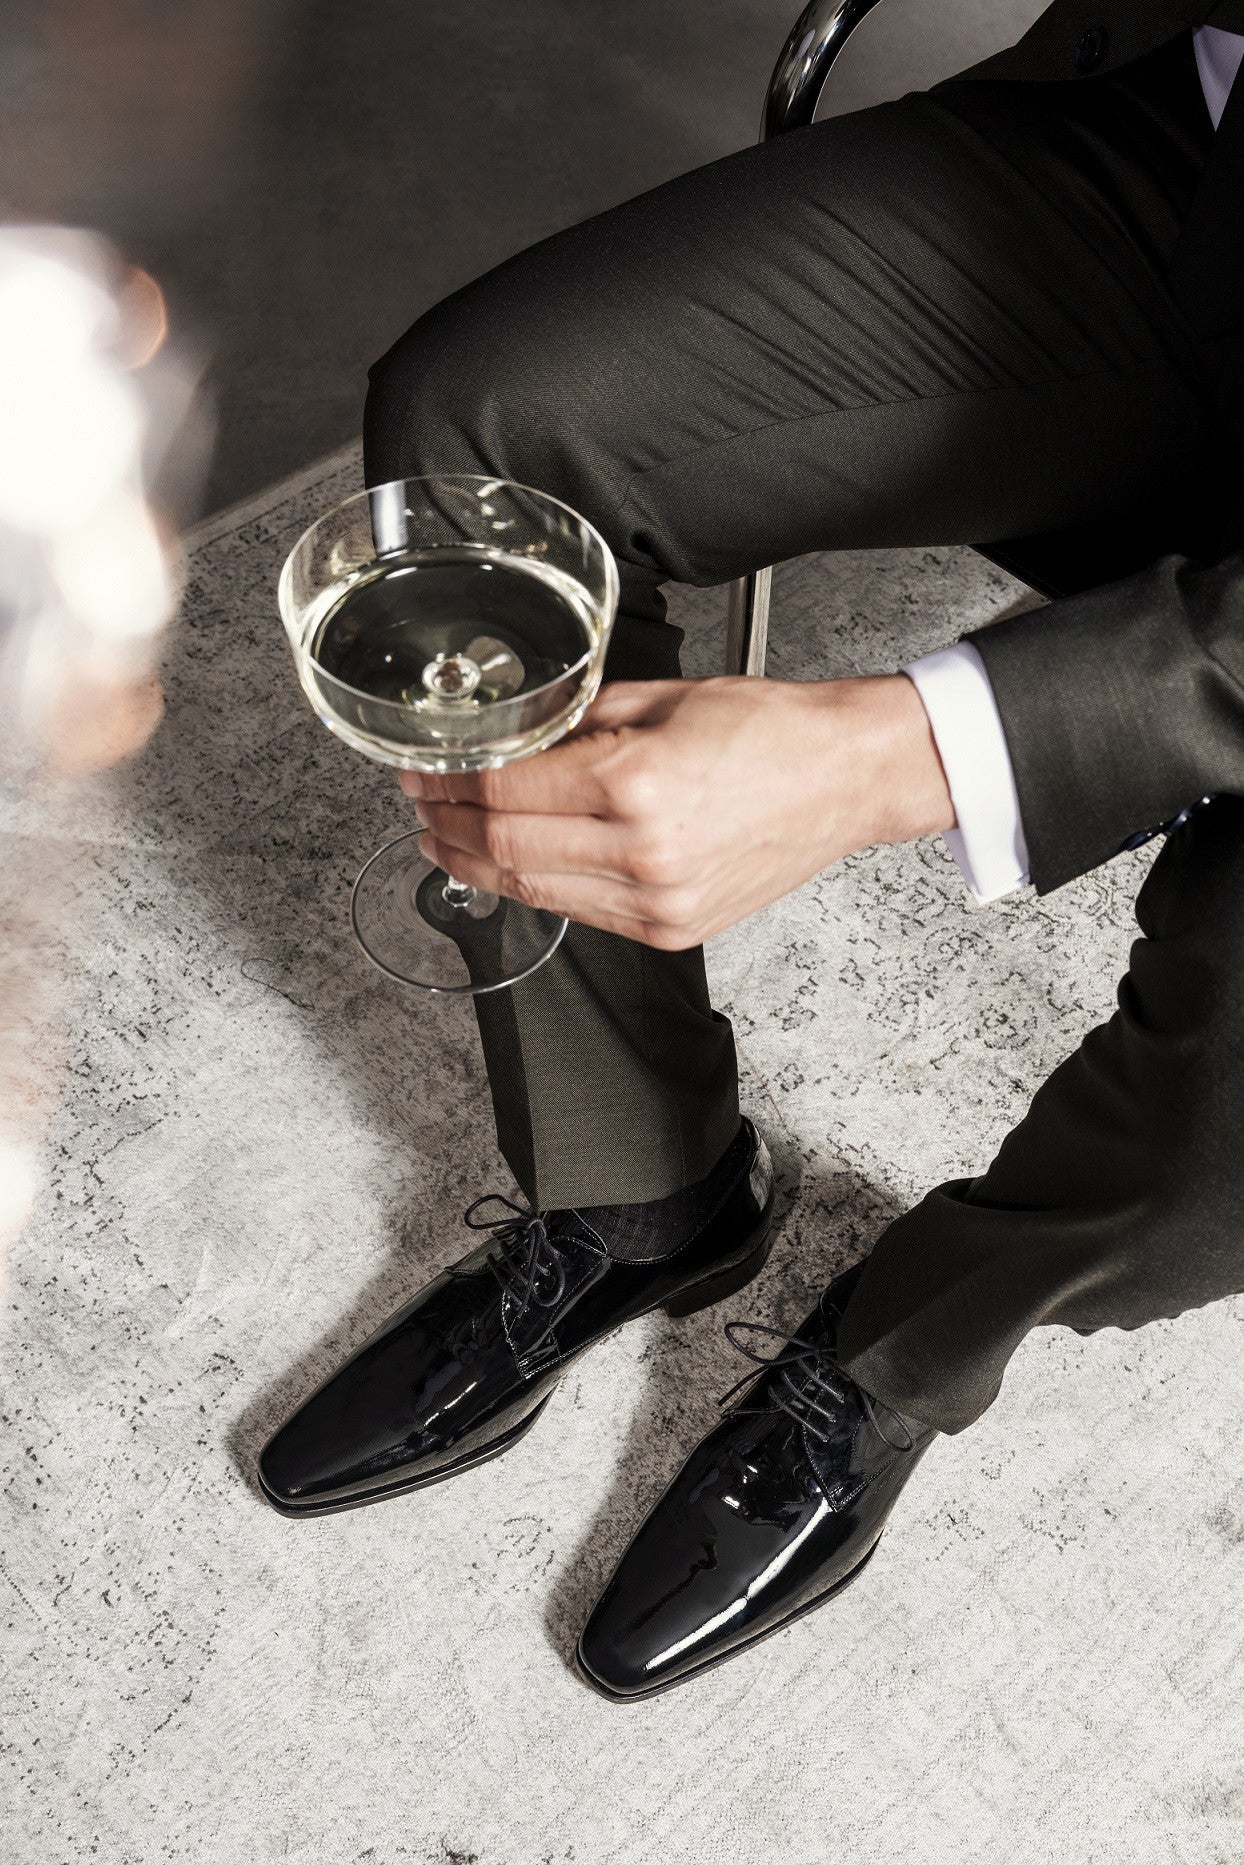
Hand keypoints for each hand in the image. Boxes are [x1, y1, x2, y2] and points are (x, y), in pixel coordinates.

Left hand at [400, 674, 953, 949]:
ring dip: (478, 866)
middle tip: (421, 804)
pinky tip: (512, 866)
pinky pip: (580, 912)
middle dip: (448, 827)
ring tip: (446, 841)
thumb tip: (519, 734)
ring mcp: (658, 902)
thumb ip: (581, 720)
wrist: (846, 779)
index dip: (451, 783)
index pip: (507, 792)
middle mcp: (644, 853)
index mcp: (637, 784)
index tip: (425, 770)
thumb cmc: (774, 731)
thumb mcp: (664, 698)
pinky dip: (535, 888)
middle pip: (507, 849)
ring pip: (535, 890)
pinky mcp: (670, 929)